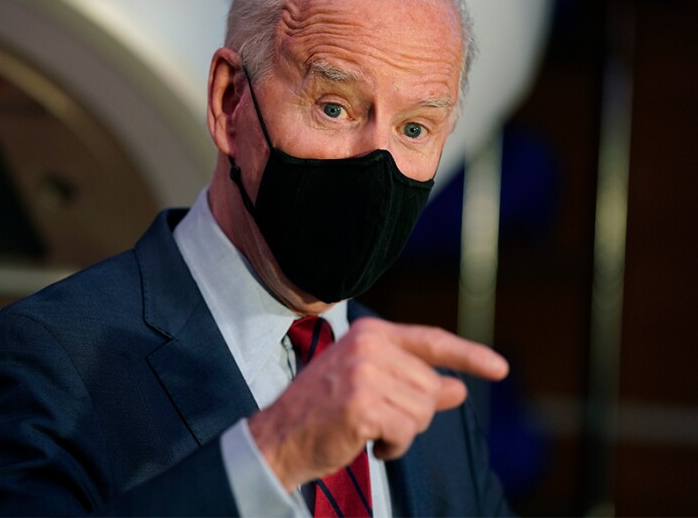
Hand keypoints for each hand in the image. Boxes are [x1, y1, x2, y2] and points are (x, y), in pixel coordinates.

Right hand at [247, 317, 508, 491]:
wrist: (279, 437)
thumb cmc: (324, 412)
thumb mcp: (371, 386)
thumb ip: (414, 382)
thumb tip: (458, 389)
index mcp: (370, 333)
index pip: (431, 341)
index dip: (469, 355)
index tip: (500, 369)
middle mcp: (368, 346)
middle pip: (429, 386)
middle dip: (413, 412)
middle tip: (377, 418)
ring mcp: (364, 374)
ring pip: (422, 411)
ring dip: (402, 431)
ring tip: (368, 428)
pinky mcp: (362, 405)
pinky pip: (406, 432)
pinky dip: (393, 446)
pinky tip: (368, 443)